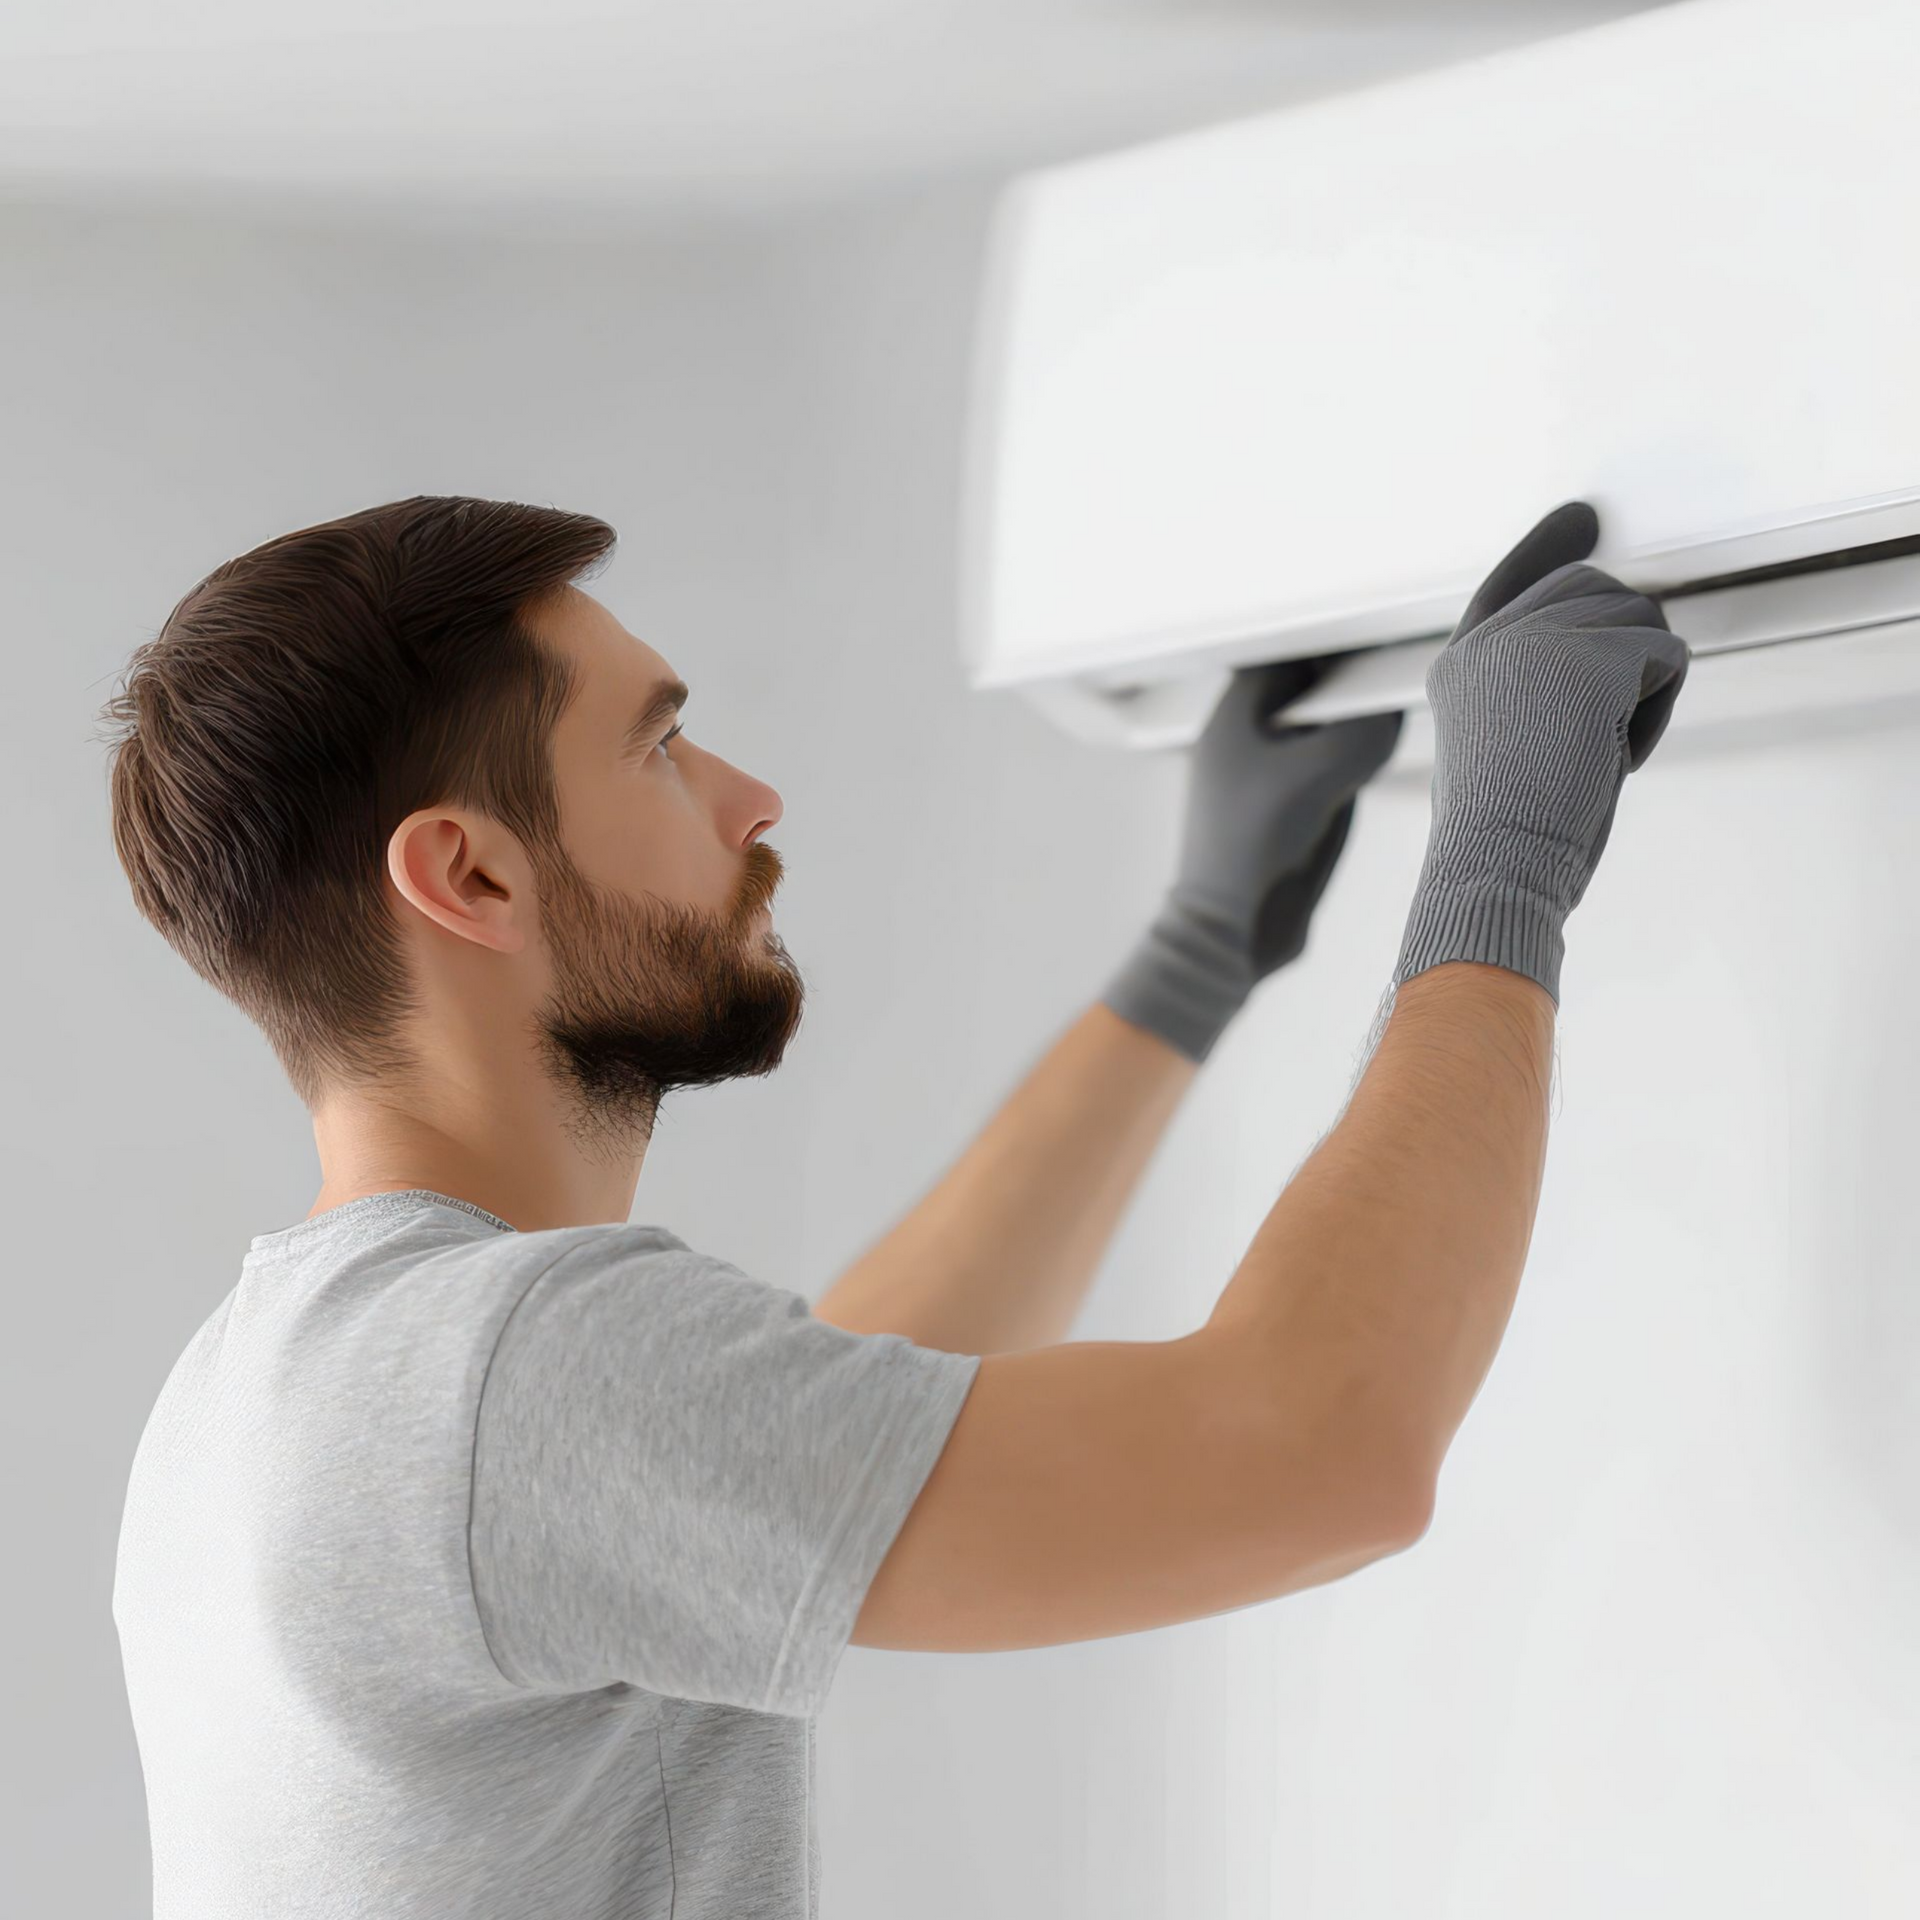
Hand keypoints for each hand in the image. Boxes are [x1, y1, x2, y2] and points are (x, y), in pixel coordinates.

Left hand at [1101, 656, 1402, 1063]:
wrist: (1231, 931)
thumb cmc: (1251, 850)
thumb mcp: (1317, 776)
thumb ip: (1361, 733)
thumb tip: (1388, 718)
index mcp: (1236, 714)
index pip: (1293, 653)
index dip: (1338, 651)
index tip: (1380, 653)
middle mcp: (1247, 738)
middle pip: (1311, 689)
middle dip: (1351, 690)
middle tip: (1388, 694)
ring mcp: (1265, 776)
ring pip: (1322, 730)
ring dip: (1352, 731)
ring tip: (1381, 735)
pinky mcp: (1285, 811)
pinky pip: (1325, 769)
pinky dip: (1348, 768)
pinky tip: (1367, 777)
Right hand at [1395, 500, 1690, 1003]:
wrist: (1496, 865)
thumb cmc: (1503, 837)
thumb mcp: (1504, 746)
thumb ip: (1532, 688)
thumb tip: (1615, 649)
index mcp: (1461, 664)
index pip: (1511, 582)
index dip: (1548, 547)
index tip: (1580, 518)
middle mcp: (1494, 638)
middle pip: (1592, 587)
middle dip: (1623, 642)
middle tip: (1607, 724)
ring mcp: (1540, 639)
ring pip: (1640, 616)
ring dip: (1641, 683)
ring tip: (1595, 750)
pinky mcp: (1593, 656)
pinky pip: (1668, 657)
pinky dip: (1657, 713)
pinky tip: (1613, 757)